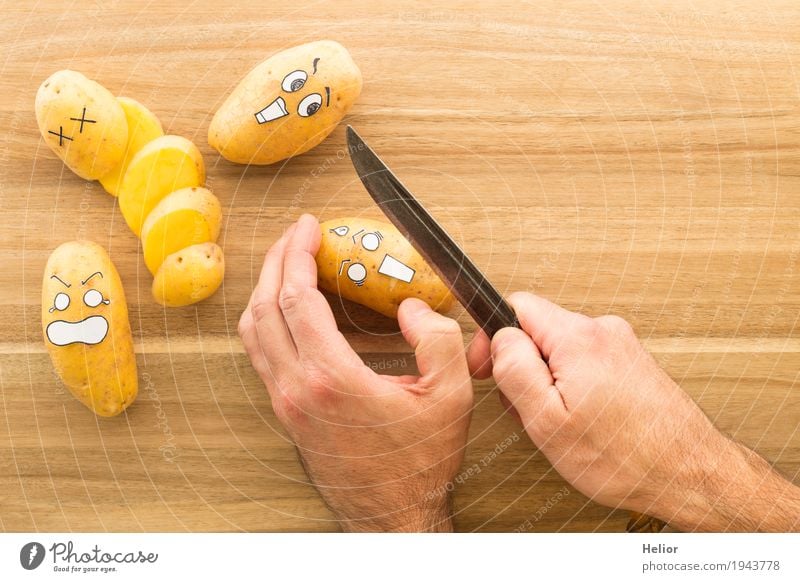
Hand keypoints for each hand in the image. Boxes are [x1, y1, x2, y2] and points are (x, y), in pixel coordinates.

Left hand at [239, 215, 473, 531]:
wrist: (393, 515)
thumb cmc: (419, 462)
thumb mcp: (450, 397)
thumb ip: (438, 341)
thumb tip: (411, 307)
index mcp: (331, 378)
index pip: (295, 298)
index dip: (298, 254)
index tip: (309, 227)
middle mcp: (296, 388)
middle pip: (264, 307)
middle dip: (276, 260)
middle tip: (296, 235)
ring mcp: (285, 403)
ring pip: (253, 331)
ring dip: (264, 289)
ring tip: (286, 264)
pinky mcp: (286, 413)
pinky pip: (260, 354)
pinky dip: (266, 319)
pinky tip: (285, 309)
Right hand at [468, 292, 799, 530]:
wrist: (688, 475)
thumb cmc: (624, 458)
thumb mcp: (548, 421)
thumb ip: (515, 370)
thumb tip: (501, 339)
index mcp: (578, 338)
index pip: (517, 305)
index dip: (494, 337)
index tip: (488, 369)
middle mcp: (603, 331)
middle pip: (539, 330)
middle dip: (524, 366)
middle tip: (529, 409)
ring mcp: (621, 345)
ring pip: (561, 349)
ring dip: (549, 380)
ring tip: (561, 421)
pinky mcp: (632, 362)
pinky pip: (585, 362)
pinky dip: (573, 386)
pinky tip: (582, 419)